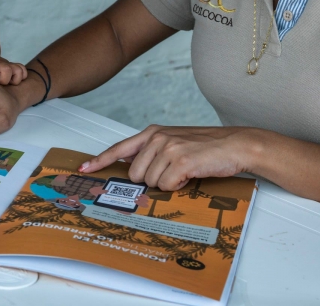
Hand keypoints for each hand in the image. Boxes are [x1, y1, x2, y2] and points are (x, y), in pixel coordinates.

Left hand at [80, 125, 259, 190]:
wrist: (235, 145)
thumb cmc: (206, 148)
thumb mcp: (175, 143)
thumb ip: (153, 152)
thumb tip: (135, 173)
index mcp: (152, 133)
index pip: (119, 148)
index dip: (100, 159)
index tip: (84, 167)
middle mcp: (156, 137)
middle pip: (135, 174)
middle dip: (152, 181)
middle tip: (173, 173)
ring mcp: (168, 148)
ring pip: (151, 183)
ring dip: (168, 184)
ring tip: (185, 172)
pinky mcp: (180, 161)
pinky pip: (167, 186)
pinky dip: (179, 187)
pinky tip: (190, 175)